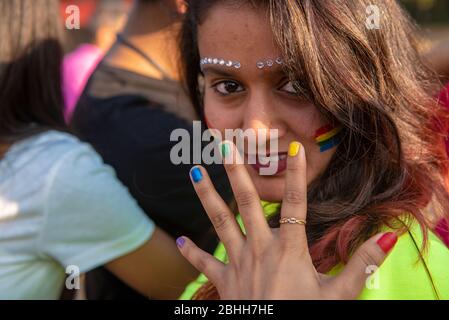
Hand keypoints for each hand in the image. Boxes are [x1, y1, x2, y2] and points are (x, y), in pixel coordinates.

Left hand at [177, 141, 396, 298]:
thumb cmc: (305, 317)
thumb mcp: (339, 296)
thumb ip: (362, 266)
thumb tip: (387, 237)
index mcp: (289, 250)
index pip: (295, 203)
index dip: (297, 174)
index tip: (296, 147)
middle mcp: (260, 249)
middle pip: (247, 202)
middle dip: (236, 171)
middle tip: (224, 144)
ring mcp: (239, 264)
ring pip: (220, 222)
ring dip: (207, 196)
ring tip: (193, 173)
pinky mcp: (225, 283)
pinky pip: (204, 265)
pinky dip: (191, 253)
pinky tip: (177, 241)